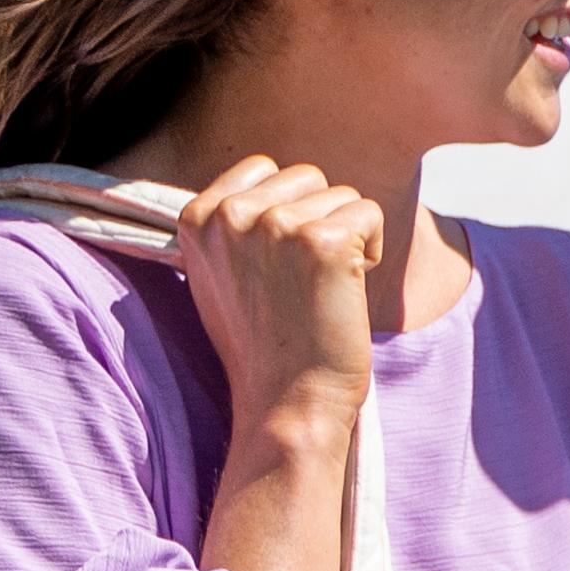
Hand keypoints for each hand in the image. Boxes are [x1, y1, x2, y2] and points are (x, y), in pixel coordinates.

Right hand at [169, 155, 384, 445]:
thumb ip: (234, 223)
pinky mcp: (323, 241)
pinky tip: (344, 291)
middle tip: (301, 283)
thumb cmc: (262, 343)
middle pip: (308, 178)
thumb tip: (268, 180)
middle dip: (318, 221)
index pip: (263, 168)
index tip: (276, 266)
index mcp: (197, 215)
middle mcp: (231, 214)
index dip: (286, 211)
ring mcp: (276, 224)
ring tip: (319, 290)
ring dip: (346, 238)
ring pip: (342, 196)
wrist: (286, 401)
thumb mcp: (221, 272)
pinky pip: (370, 213)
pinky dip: (372, 250)